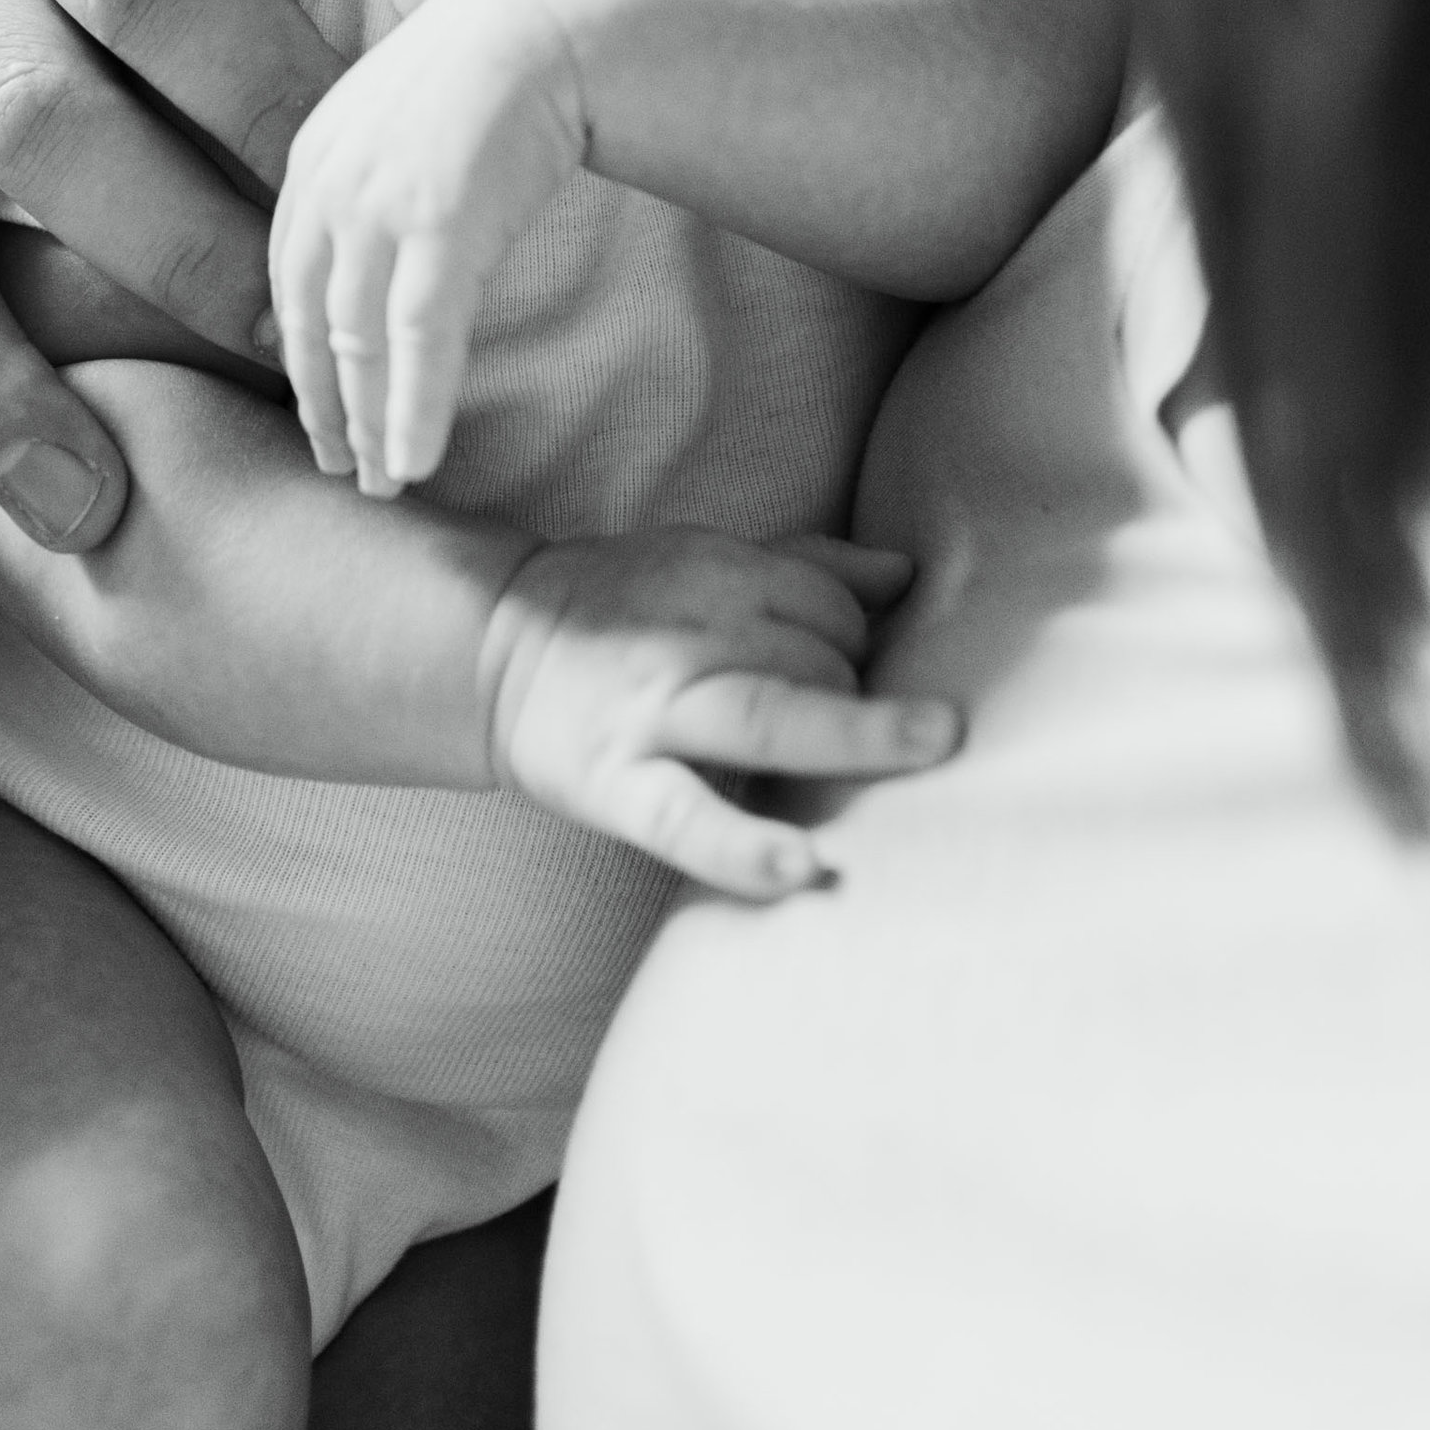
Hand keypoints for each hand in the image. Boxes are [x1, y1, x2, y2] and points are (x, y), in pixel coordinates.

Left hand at [268, 0, 585, 496]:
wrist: (551, 17)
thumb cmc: (491, 70)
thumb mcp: (399, 123)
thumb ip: (364, 186)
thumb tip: (362, 261)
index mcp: (312, 162)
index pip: (289, 285)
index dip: (300, 360)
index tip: (319, 416)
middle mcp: (328, 185)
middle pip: (310, 325)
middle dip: (324, 408)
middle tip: (342, 472)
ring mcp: (379, 204)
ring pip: (357, 345)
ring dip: (369, 425)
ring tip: (386, 483)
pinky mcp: (440, 222)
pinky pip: (416, 339)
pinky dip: (414, 408)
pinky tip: (418, 461)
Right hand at [480, 527, 961, 900]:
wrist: (499, 651)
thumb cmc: (626, 612)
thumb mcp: (709, 562)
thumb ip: (810, 568)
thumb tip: (905, 575)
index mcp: (714, 575)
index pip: (828, 602)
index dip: (857, 636)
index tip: (846, 663)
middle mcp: (689, 637)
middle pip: (813, 654)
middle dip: (854, 686)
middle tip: (833, 716)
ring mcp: (654, 715)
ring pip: (771, 712)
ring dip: (854, 732)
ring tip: (930, 743)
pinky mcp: (619, 788)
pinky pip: (688, 819)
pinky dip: (745, 846)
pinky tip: (802, 867)